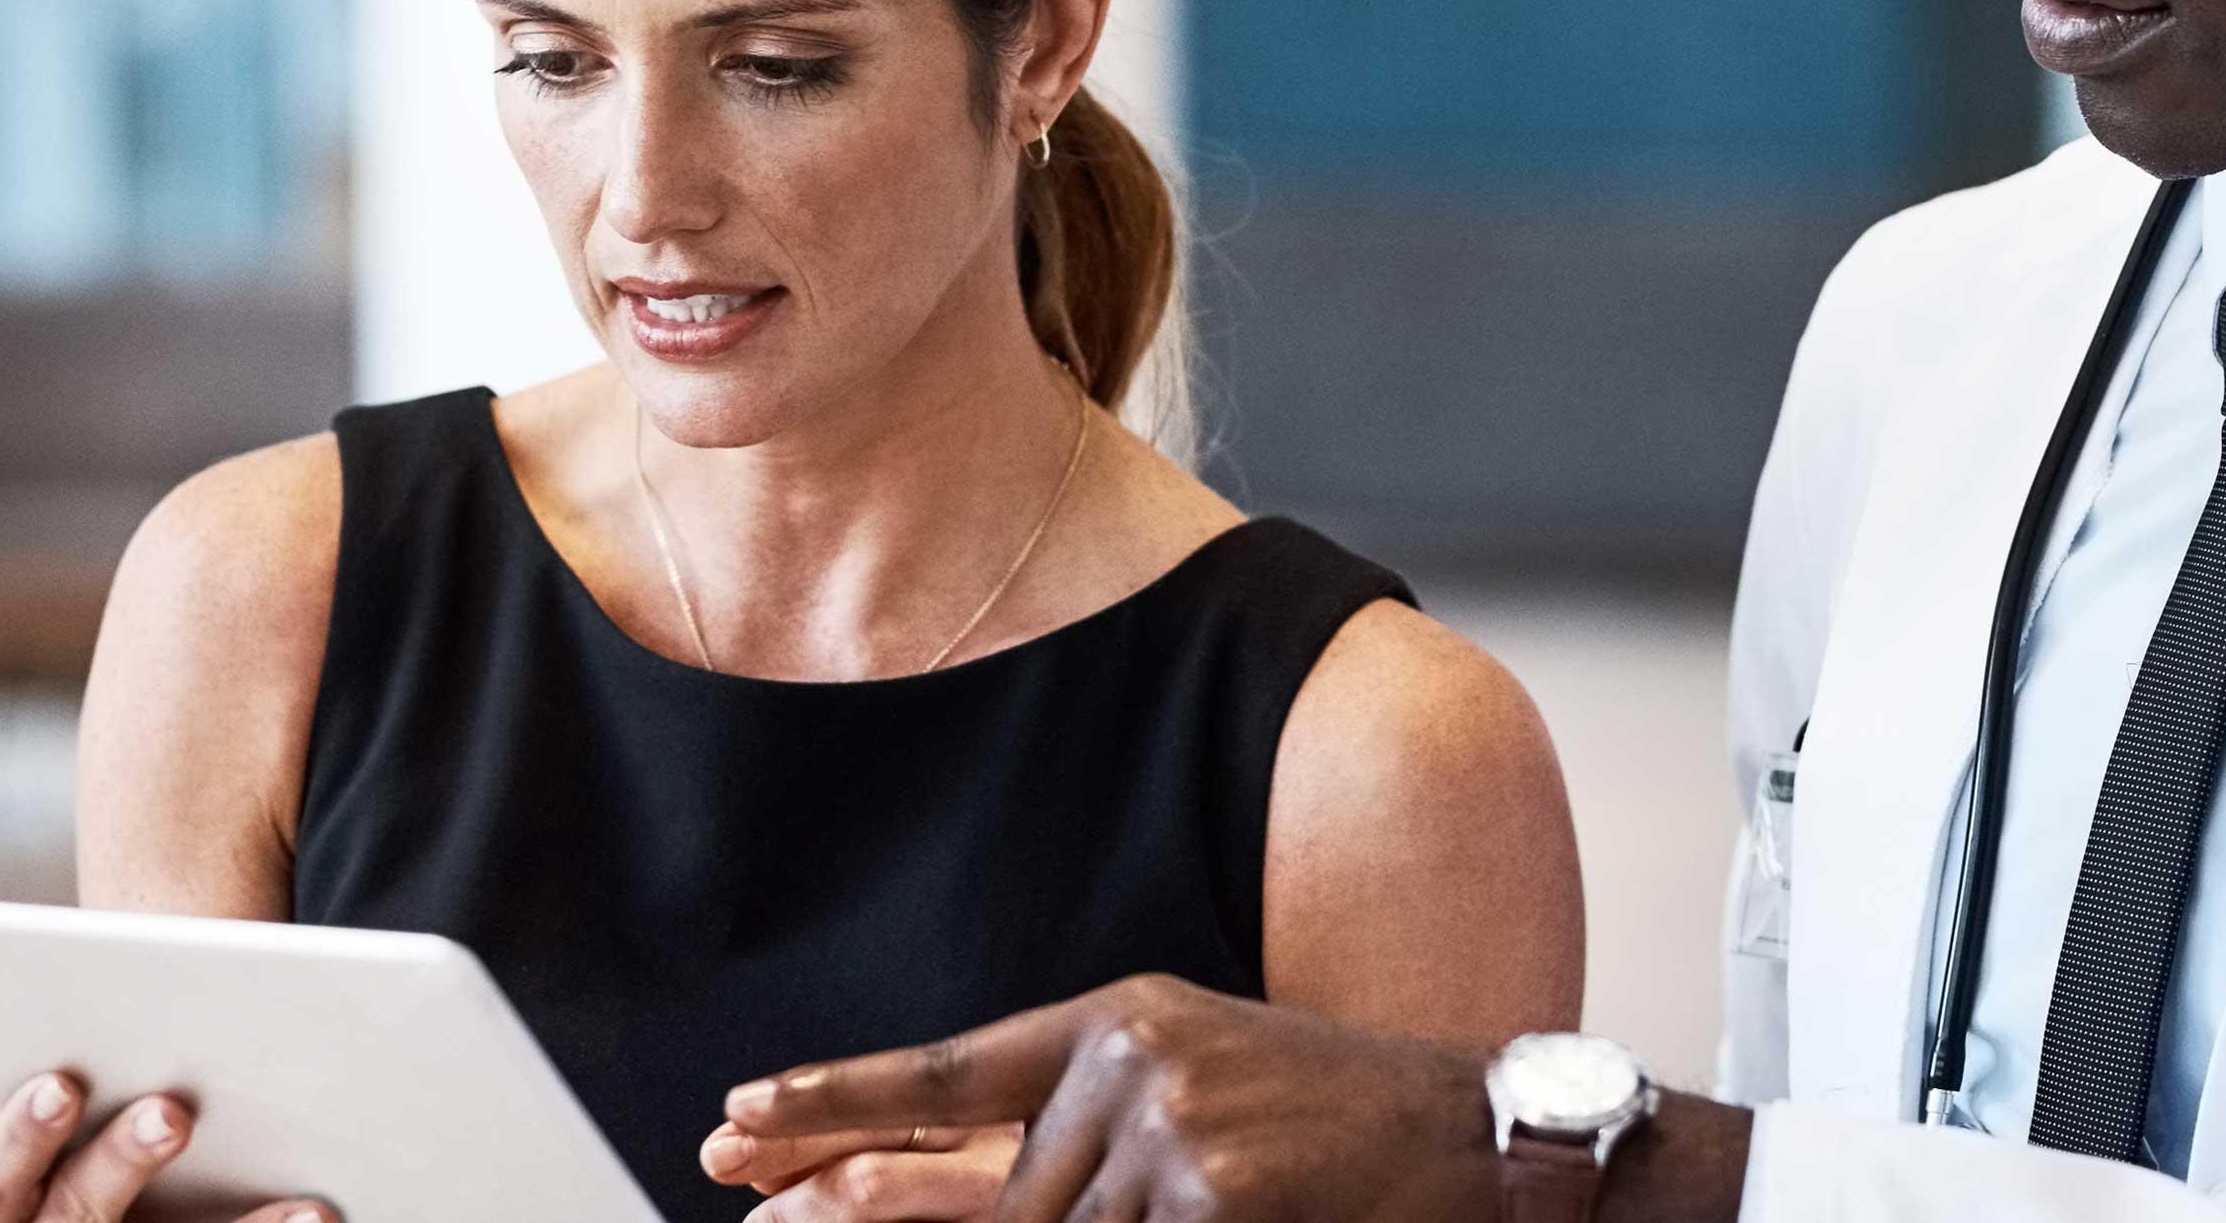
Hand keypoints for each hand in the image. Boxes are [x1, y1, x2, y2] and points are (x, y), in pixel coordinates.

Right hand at [0, 1069, 333, 1222]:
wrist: (105, 1195)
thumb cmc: (85, 1113)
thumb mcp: (68, 1098)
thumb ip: (90, 1064)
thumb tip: (155, 986)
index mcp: (5, 1194)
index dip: (25, 1132)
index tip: (64, 1084)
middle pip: (76, 1213)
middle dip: (122, 1162)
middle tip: (173, 1113)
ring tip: (288, 1197)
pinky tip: (316, 1212)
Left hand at [721, 975, 1496, 1222]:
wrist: (1488, 1139)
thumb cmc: (1344, 1129)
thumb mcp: (1207, 1090)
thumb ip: (1091, 1136)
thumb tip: (995, 1199)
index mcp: (1123, 1021)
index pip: (950, 1070)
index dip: (837, 1101)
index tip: (736, 1121)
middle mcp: (1132, 1062)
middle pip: (1002, 1206)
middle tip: (944, 1213)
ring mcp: (1172, 1134)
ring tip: (1223, 1197)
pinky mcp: (1214, 1202)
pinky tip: (1237, 1212)